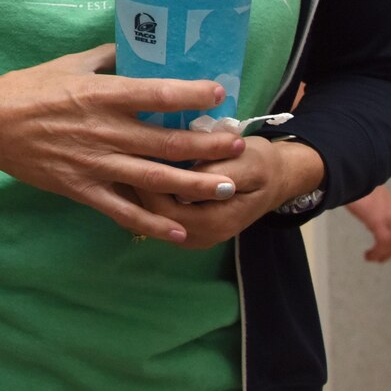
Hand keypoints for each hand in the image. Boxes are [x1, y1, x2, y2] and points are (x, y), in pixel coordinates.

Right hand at [0, 44, 247, 241]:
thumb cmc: (27, 88)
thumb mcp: (67, 64)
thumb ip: (108, 58)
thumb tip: (142, 48)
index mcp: (99, 95)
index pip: (155, 94)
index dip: (191, 95)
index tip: (219, 93)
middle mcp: (102, 131)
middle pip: (165, 142)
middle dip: (207, 145)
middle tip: (237, 143)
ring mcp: (93, 164)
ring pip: (153, 179)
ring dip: (193, 184)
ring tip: (225, 186)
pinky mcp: (81, 188)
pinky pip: (122, 211)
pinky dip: (152, 224)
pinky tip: (179, 231)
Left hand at [135, 136, 325, 248]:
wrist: (274, 178)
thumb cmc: (260, 166)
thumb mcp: (247, 163)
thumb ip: (217, 171)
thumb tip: (186, 172)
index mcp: (215, 223)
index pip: (166, 209)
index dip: (147, 183)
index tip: (130, 154)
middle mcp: (198, 236)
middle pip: (152, 215)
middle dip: (133, 187)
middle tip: (116, 155)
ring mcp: (188, 234)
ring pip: (149, 217)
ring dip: (133, 191)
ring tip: (116, 162)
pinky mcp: (182, 225)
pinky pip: (154, 214)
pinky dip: (141, 195)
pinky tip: (128, 172)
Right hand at [344, 184, 390, 262]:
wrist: (349, 174)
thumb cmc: (353, 182)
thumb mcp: (367, 193)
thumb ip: (370, 203)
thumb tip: (362, 208)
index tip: (384, 249)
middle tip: (380, 258)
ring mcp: (388, 216)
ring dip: (384, 254)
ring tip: (372, 258)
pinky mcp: (377, 220)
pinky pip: (383, 242)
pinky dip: (378, 252)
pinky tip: (369, 255)